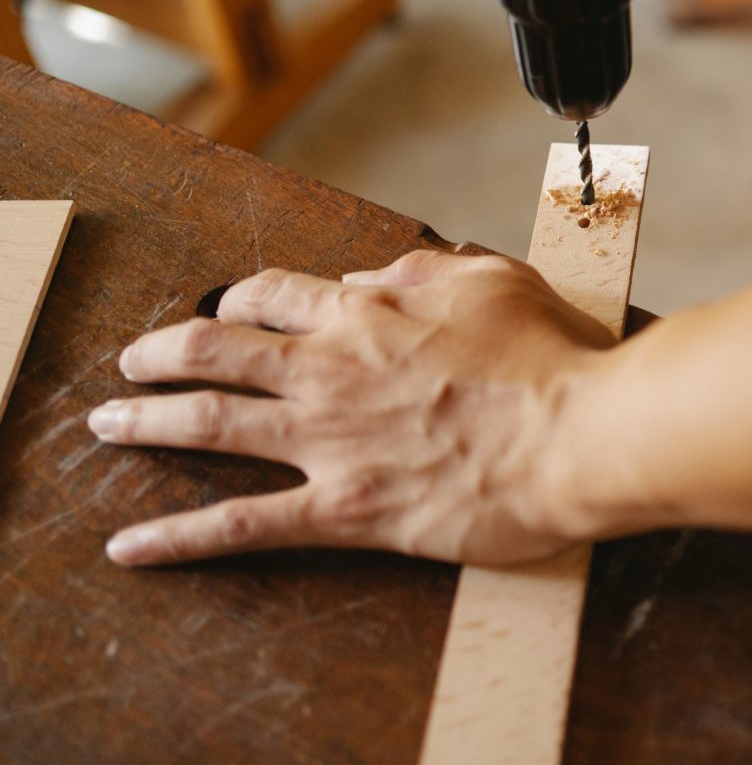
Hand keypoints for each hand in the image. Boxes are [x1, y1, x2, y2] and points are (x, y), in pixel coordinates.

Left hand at [88, 251, 614, 566]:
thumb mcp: (492, 278)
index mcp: (366, 312)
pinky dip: (178, 537)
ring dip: (146, 422)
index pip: (274, 294)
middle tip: (137, 361)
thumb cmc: (549, 357)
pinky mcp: (344, 509)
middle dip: (164, 352)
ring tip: (108, 424)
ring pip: (207, 425)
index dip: (239, 297)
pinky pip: (242, 524)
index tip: (227, 306)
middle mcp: (328, 369)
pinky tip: (132, 546)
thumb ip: (424, 269)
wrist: (577, 435)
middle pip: (216, 351)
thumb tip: (375, 274)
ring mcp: (327, 441)